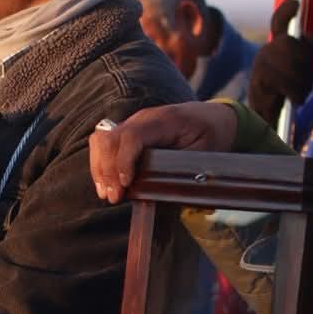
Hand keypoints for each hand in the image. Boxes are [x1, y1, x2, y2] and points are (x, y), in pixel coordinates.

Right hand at [89, 103, 238, 203]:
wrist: (213, 116)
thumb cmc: (211, 134)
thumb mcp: (204, 152)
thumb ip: (181, 168)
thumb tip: (161, 191)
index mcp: (163, 120)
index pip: (132, 137)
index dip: (123, 161)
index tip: (125, 185)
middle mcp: (142, 118)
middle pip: (109, 138)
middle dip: (107, 170)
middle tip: (113, 197)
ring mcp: (132, 123)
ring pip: (101, 140)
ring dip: (99, 168)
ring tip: (106, 193)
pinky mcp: (128, 132)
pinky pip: (103, 143)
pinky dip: (100, 164)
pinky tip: (105, 183)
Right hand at [248, 5, 312, 126]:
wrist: (268, 115)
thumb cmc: (288, 90)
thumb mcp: (302, 68)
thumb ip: (307, 51)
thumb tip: (307, 37)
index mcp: (277, 45)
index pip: (280, 23)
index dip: (286, 12)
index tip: (296, 2)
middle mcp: (266, 50)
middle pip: (291, 44)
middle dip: (305, 63)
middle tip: (308, 81)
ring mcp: (260, 64)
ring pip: (290, 63)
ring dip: (302, 81)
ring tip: (302, 92)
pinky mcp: (258, 80)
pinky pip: (283, 81)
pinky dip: (295, 92)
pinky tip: (295, 99)